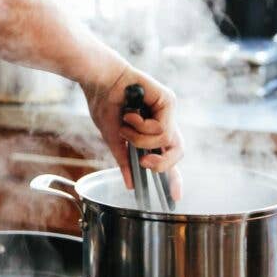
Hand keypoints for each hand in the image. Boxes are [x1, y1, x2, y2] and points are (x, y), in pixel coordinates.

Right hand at [83, 63, 183, 199]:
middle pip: (177, 152)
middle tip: (145, 163)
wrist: (99, 80)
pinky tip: (131, 114)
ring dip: (140, 139)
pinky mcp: (168, 101)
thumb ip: (124, 159)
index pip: (168, 156)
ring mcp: (168, 111)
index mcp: (151, 130)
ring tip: (126, 124)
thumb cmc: (103, 102)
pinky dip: (141, 127)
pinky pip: (161, 129)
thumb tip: (130, 184)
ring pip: (165, 142)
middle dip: (163, 164)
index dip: (173, 177)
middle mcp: (164, 120)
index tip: (175, 197)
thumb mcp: (113, 137)